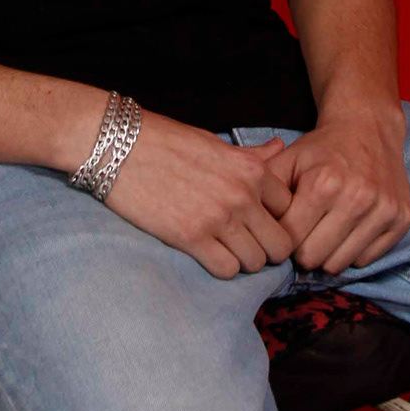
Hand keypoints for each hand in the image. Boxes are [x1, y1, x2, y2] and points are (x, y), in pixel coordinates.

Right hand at [100, 109, 297, 279]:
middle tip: (248, 243)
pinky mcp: (191, 237)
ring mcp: (218, 218)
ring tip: (225, 248)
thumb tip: (278, 147)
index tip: (261, 222)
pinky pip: (227, 270)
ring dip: (244, 259)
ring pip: (256, 262)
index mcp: (251, 169)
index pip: (289, 209)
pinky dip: (222, 267)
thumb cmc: (166, 140)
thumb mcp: (215, 142)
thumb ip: (251, 155)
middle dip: (267, 247)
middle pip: (280, 244)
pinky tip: (208, 253)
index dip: (276, 219)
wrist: (120, 146)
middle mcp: (242, 195)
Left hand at [277, 101, 409, 273]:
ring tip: (326, 230)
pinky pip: (366, 260)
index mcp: (323, 183)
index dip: (282, 235)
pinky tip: (349, 228)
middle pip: (312, 258)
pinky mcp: (402, 220)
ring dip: (327, 253)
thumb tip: (255, 232)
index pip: (289, 240)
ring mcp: (383, 210)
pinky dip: (353, 250)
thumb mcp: (287, 159)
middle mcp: (357, 198)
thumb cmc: (322, 149)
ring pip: (338, 265)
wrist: (368, 127)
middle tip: (306, 230)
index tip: (286, 225)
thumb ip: (264, 192)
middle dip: (302, 249)